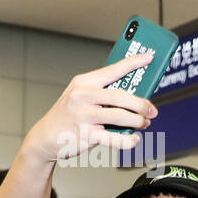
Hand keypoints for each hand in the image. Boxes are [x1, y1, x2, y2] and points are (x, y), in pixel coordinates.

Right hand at [19, 54, 158, 164]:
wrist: (45, 137)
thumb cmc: (69, 115)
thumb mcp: (81, 97)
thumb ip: (104, 94)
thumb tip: (137, 96)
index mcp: (83, 82)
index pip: (113, 70)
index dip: (133, 63)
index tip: (150, 57)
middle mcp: (82, 96)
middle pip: (121, 96)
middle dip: (141, 104)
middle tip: (152, 110)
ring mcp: (83, 116)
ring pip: (121, 116)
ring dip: (138, 121)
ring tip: (144, 123)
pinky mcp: (86, 135)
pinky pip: (116, 139)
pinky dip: (130, 140)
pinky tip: (134, 138)